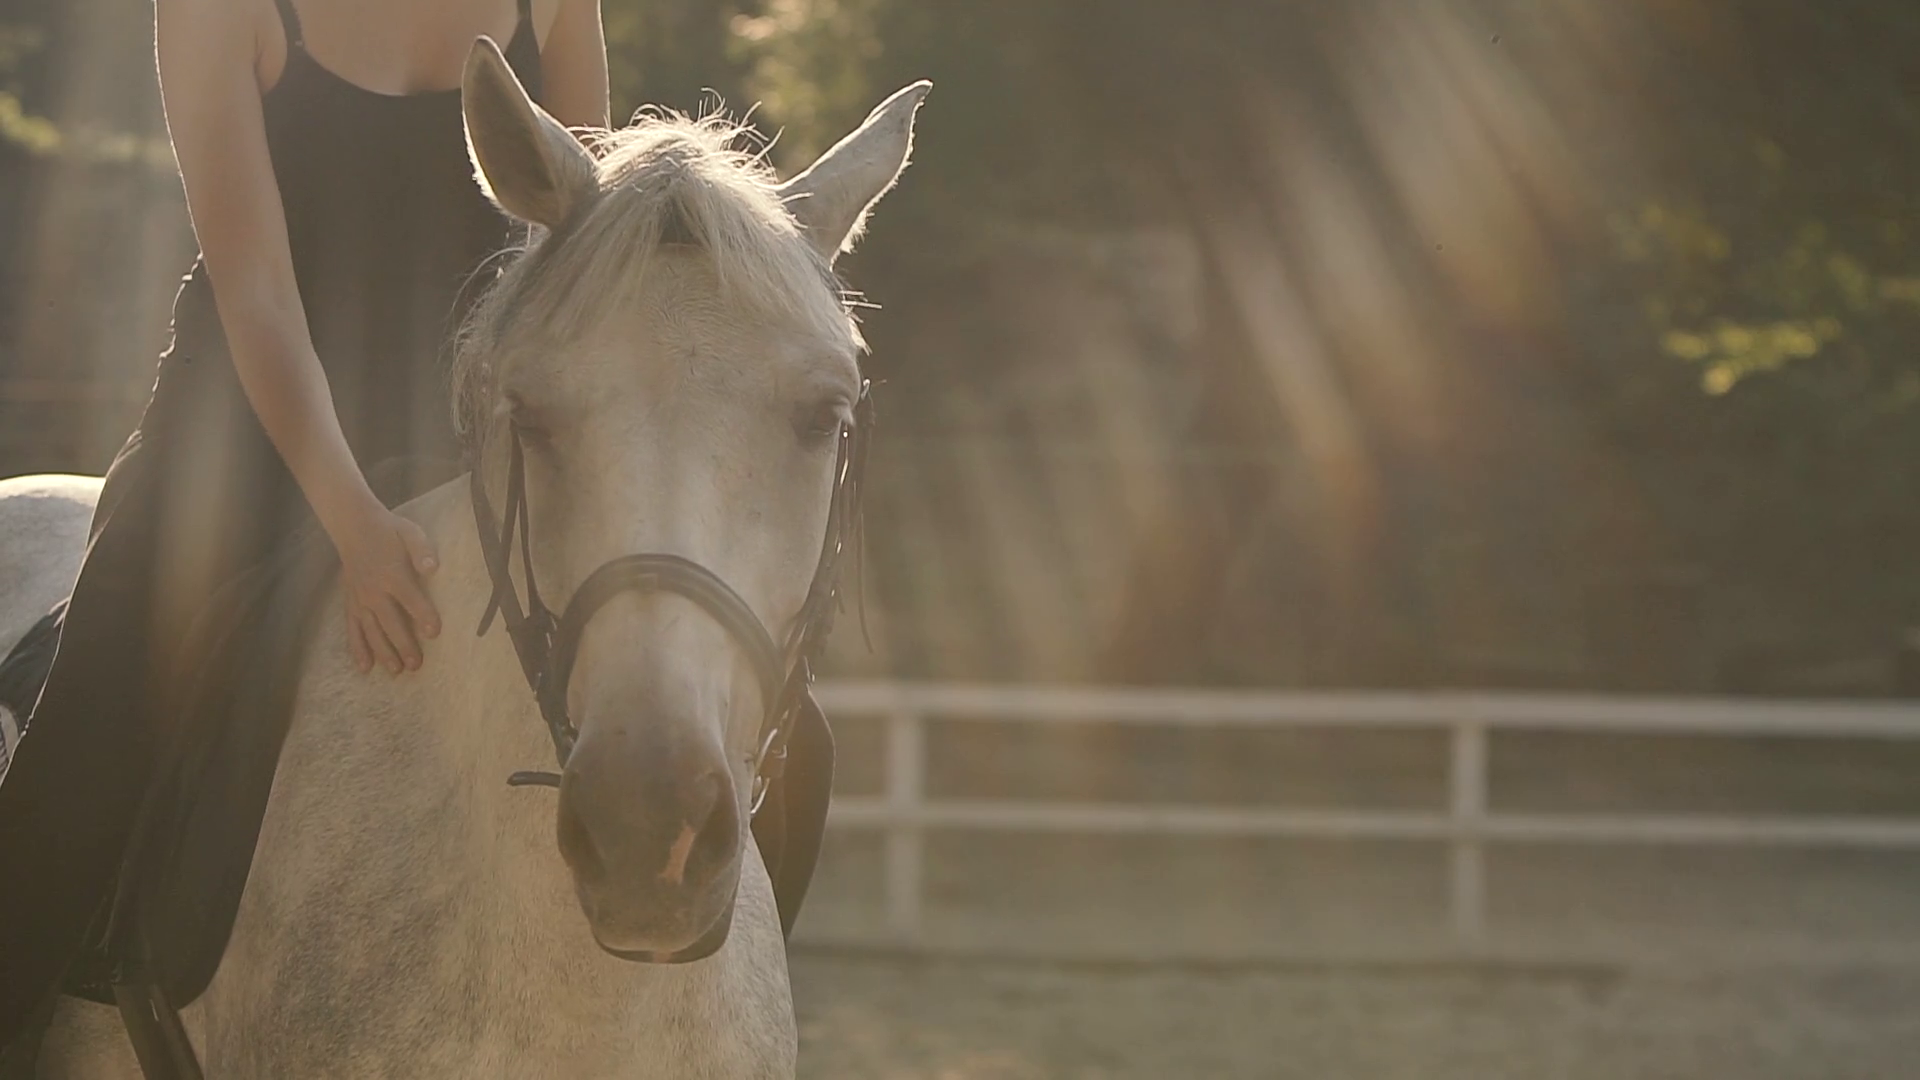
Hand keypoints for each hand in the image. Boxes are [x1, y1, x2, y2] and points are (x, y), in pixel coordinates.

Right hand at [330, 503, 440, 673]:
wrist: (354, 527)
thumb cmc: (389, 531)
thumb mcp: (410, 532)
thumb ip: (422, 550)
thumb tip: (432, 567)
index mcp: (392, 574)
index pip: (410, 598)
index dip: (423, 614)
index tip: (434, 633)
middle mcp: (374, 591)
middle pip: (391, 622)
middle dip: (403, 644)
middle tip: (416, 665)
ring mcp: (360, 600)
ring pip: (371, 631)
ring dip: (383, 652)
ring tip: (396, 671)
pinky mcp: (350, 604)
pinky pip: (352, 629)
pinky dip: (357, 648)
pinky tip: (364, 667)